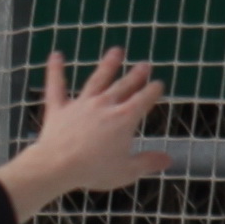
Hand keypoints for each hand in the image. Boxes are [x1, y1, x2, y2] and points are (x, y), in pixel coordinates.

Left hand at [0, 48, 170, 223]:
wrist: (57, 166)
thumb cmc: (94, 171)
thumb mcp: (126, 171)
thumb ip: (147, 162)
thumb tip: (168, 160)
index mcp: (124, 119)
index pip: (143, 100)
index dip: (153, 91)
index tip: (158, 84)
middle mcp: (105, 105)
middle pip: (124, 86)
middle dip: (136, 75)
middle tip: (144, 65)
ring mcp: (81, 104)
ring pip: (97, 80)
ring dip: (107, 65)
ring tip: (116, 51)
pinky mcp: (59, 109)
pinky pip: (57, 86)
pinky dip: (56, 70)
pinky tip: (56, 56)